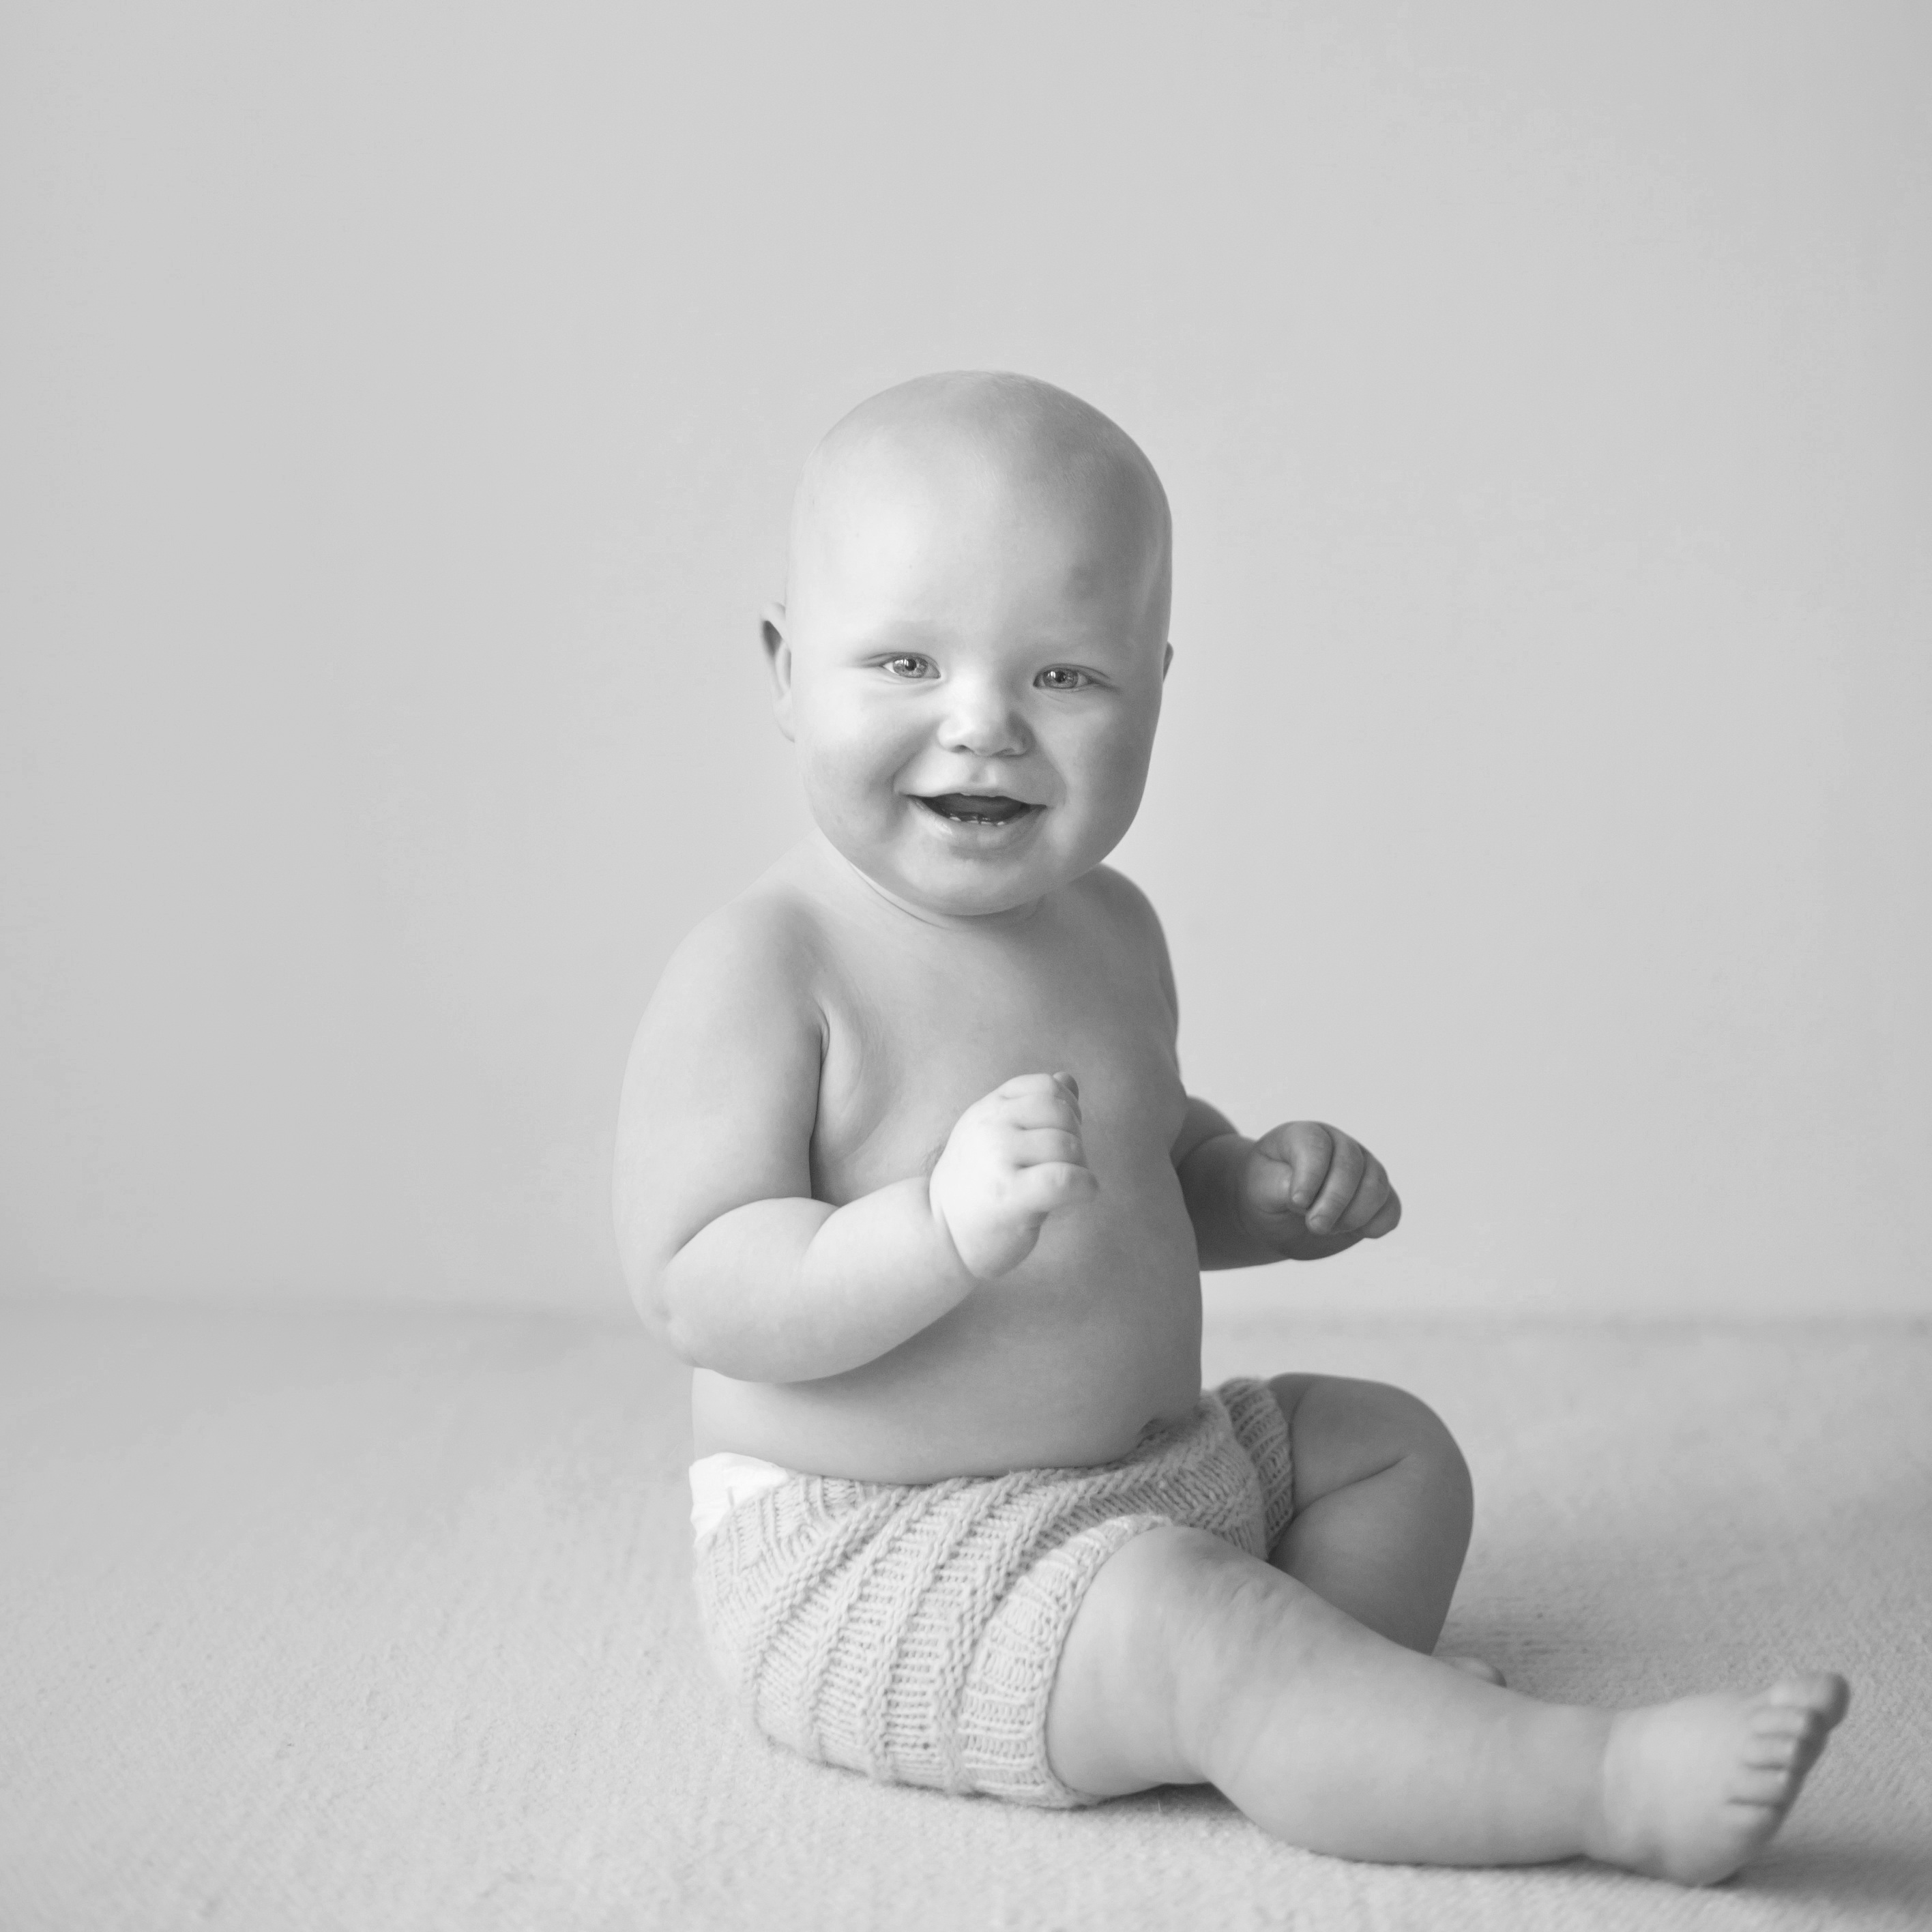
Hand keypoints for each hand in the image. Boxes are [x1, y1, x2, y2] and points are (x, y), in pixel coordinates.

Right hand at [929, 1072, 1098, 1279]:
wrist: (940, 1234)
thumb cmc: (978, 1187)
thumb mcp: (996, 1136)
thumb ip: (1030, 1108)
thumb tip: (1068, 1080)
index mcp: (988, 1109)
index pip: (1045, 1086)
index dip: (1068, 1107)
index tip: (1064, 1134)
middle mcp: (990, 1126)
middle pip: (1060, 1115)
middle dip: (1077, 1139)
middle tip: (1067, 1167)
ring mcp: (997, 1158)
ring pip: (1066, 1146)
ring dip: (1081, 1167)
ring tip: (1066, 1186)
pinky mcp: (1009, 1195)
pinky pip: (1064, 1179)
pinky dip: (1085, 1186)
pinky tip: (1082, 1195)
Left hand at [1243, 1121, 1399, 1247]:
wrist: (1278, 1215)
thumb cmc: (1265, 1193)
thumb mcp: (1259, 1188)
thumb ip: (1279, 1186)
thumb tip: (1305, 1196)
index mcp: (1306, 1135)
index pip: (1316, 1145)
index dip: (1311, 1175)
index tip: (1298, 1203)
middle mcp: (1339, 1146)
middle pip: (1351, 1166)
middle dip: (1334, 1201)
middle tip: (1315, 1226)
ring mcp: (1363, 1169)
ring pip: (1376, 1186)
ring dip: (1353, 1215)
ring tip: (1325, 1229)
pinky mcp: (1377, 1198)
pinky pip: (1390, 1209)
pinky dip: (1376, 1225)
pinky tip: (1353, 1233)